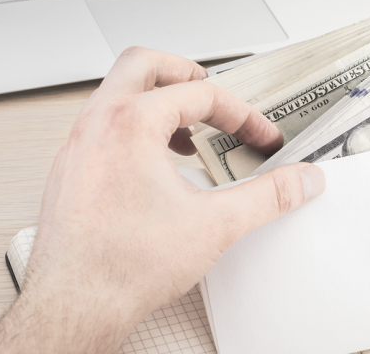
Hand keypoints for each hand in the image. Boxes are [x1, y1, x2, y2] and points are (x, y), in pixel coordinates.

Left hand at [0, 47, 325, 353]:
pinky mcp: (69, 172)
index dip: (241, 114)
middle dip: (184, 73)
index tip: (259, 138)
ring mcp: (77, 147)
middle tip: (212, 93)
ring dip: (158, 103)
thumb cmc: (123, 266)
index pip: (199, 93)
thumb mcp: (216, 225)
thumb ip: (268, 197)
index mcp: (131, 123)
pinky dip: (134, 130)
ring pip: (117, 95)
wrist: (74, 306)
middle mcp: (97, 125)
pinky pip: (102, 127)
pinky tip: (156, 168)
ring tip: (187, 133)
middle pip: (142, 65)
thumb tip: (300, 181)